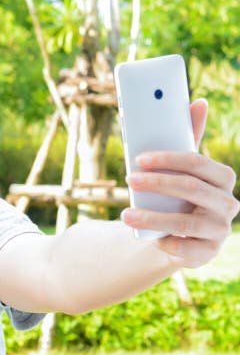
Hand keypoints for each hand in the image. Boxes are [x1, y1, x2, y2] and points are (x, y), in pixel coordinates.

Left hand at [121, 99, 239, 267]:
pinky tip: (148, 239)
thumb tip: (197, 102)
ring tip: (125, 215)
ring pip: (184, 223)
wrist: (179, 234)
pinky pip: (184, 249)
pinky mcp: (207, 253)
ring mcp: (220, 230)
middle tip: (129, 180)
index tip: (138, 159)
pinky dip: (163, 242)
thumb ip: (188, 139)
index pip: (198, 163)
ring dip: (152, 218)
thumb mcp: (182, 168)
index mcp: (223, 178)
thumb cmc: (179, 194)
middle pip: (191, 189)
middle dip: (157, 183)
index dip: (167, 159)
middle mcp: (228, 204)